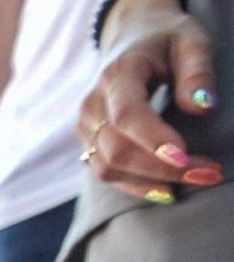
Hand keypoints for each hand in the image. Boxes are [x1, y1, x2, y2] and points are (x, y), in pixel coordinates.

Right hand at [81, 0, 221, 195]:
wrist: (131, 39)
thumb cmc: (165, 40)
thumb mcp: (190, 42)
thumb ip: (197, 71)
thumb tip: (203, 106)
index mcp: (117, 74)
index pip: (127, 115)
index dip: (154, 140)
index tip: (186, 158)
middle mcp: (92, 104)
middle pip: (117, 150)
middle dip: (163, 168)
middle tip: (209, 172)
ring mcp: (86, 127)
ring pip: (108, 167)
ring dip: (151, 182)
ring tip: (195, 179)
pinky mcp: (89, 143)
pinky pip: (106, 173)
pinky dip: (137, 185)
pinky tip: (167, 189)